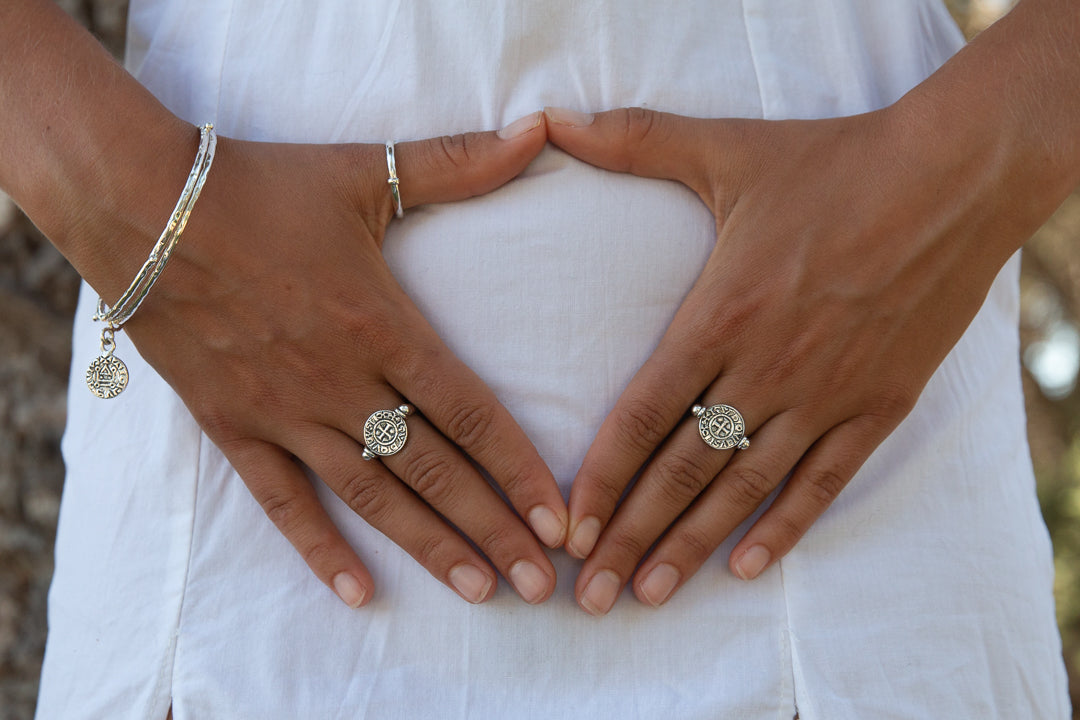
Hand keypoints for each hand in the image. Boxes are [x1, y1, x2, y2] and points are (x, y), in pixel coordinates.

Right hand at [112, 113, 564, 607]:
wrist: (143, 206)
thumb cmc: (259, 188)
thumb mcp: (365, 174)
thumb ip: (457, 164)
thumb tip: (537, 132)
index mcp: (383, 327)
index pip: (471, 414)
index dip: (521, 470)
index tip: (561, 519)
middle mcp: (342, 383)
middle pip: (433, 471)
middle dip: (494, 529)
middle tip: (540, 583)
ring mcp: (286, 413)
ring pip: (371, 497)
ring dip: (429, 547)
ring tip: (479, 590)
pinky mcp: (235, 427)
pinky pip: (281, 502)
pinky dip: (319, 549)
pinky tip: (358, 591)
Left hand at [544, 103, 1037, 614]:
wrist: (954, 178)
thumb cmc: (835, 165)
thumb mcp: (726, 149)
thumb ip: (633, 140)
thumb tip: (552, 118)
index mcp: (720, 316)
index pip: (641, 416)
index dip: (599, 479)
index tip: (566, 529)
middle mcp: (766, 368)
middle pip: (682, 470)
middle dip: (629, 536)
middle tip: (587, 596)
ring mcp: (825, 394)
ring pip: (744, 489)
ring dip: (692, 547)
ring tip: (648, 595)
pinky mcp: (879, 405)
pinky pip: (825, 481)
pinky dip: (785, 527)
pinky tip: (748, 568)